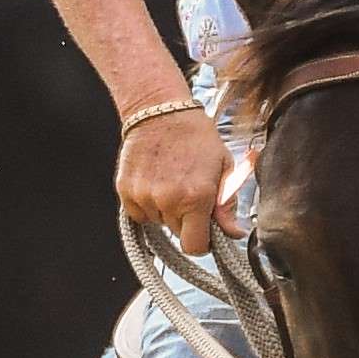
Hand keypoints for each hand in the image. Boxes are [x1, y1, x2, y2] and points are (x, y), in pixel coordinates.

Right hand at [116, 103, 233, 255]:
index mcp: (197, 197)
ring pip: (158, 223)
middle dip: (185, 219)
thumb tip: (233, 233)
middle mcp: (168, 200)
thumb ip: (227, 205)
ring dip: (165, 210)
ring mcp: (143, 196)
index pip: (195, 247)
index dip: (202, 242)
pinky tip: (154, 181)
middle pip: (177, 233)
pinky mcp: (125, 191)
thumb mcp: (223, 166)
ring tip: (170, 181)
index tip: (204, 230)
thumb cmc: (195, 135)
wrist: (159, 110)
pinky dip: (147, 204)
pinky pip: (139, 214)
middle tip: (189, 191)